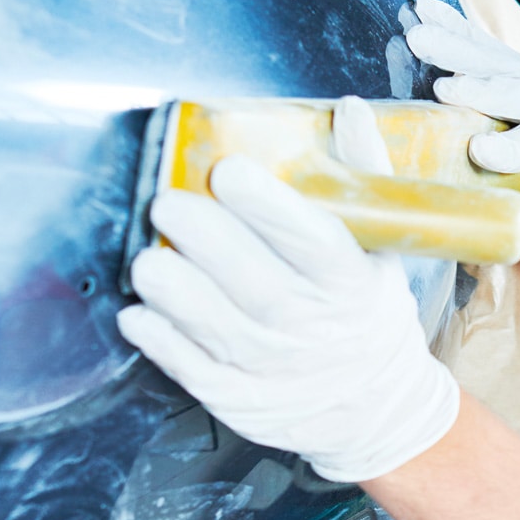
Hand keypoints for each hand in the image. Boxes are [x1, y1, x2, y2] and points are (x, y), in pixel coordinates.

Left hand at [116, 98, 459, 482]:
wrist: (374, 409)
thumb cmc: (366, 315)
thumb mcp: (381, 250)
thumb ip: (362, 179)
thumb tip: (347, 110)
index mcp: (352, 285)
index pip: (314, 242)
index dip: (270, 207)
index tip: (230, 170)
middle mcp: (314, 328)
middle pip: (256, 282)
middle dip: (205, 239)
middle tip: (166, 202)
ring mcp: (274, 368)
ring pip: (217, 327)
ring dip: (174, 291)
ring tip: (146, 259)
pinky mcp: (238, 398)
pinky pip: (192, 369)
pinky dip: (161, 341)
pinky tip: (138, 313)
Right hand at [404, 0, 519, 246]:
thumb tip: (497, 224)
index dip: (516, 147)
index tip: (480, 152)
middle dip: (481, 88)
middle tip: (444, 88)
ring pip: (496, 60)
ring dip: (454, 46)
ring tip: (416, 35)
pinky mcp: (518, 67)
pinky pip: (482, 45)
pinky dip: (452, 25)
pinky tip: (422, 8)